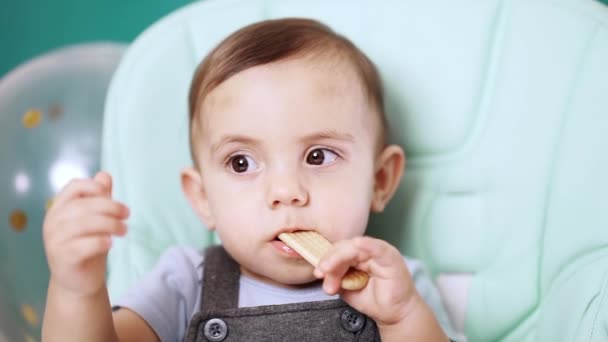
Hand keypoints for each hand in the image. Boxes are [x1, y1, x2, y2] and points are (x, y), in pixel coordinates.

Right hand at [43, 171, 128, 296]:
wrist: (78, 281)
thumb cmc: (88, 245)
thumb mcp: (96, 219)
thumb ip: (99, 198)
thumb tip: (104, 175)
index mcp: (59, 208)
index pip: (74, 186)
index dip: (95, 187)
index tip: (112, 196)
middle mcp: (53, 222)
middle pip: (83, 205)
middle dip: (110, 207)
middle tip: (127, 214)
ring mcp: (55, 240)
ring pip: (85, 224)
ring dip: (110, 224)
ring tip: (124, 230)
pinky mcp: (62, 258)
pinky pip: (83, 246)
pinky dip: (100, 242)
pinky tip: (110, 244)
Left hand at [313, 236, 419, 326]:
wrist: (394, 314)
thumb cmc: (373, 299)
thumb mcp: (347, 288)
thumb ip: (335, 278)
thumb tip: (322, 273)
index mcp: (358, 255)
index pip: (338, 250)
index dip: (326, 259)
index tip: (317, 272)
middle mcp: (368, 250)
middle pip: (343, 247)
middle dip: (330, 260)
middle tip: (321, 274)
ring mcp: (380, 252)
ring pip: (354, 248)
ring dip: (339, 259)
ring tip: (328, 271)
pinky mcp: (391, 257)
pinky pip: (377, 248)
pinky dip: (367, 245)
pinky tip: (358, 244)